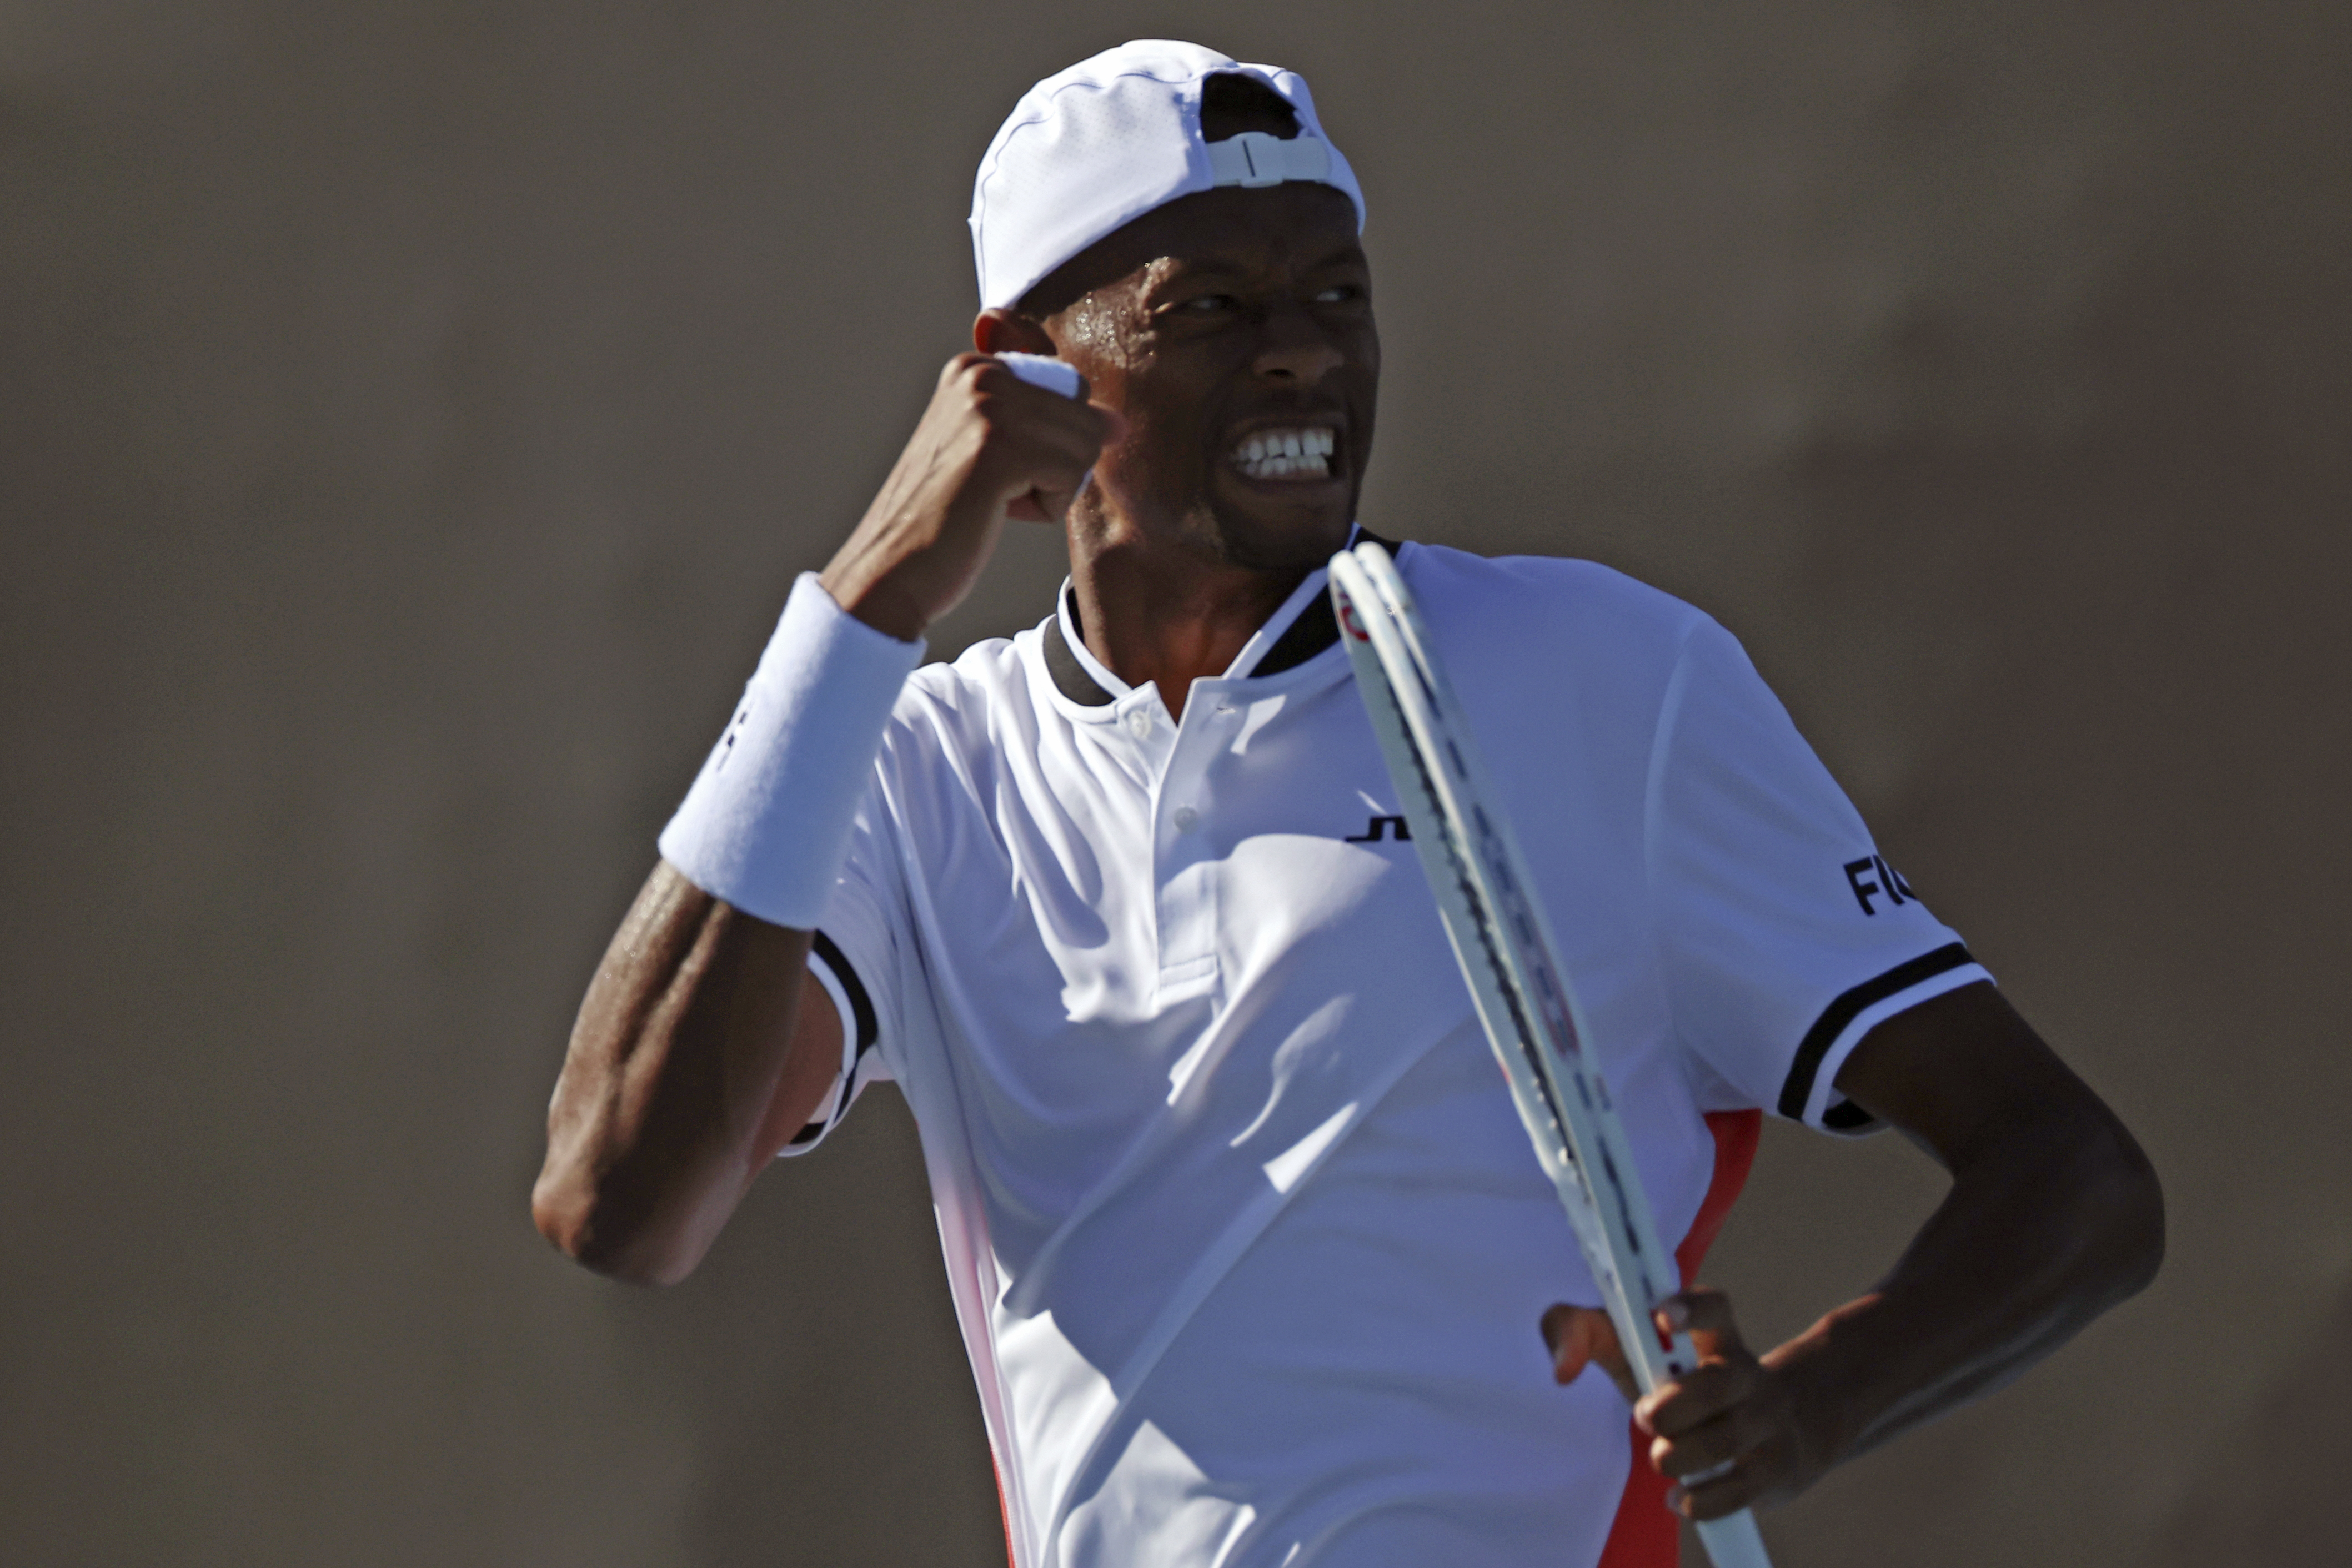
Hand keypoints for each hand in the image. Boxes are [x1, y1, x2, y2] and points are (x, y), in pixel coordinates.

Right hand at [819, 353, 1120, 640]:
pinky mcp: (1000, 447)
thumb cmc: (945, 518)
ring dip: (1051, 489)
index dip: (1051, 446)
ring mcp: (988, 407)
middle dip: (1056, 468)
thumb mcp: (993, 452)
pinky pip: (1070, 475)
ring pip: (1084, 446)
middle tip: (995, 490)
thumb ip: (1049, 425)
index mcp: (975, 367)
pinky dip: (1046, 508)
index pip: (1071, 394)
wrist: (891, 566)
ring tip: (992, 500)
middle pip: (1083, 418)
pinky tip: (995, 512)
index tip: (994, 468)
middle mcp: (981, 375)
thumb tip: (1117, 424)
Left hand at [1540, 1289, 1827, 1520]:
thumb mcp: (1626, 1348)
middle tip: (1645, 1416)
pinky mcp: (1774, 1468)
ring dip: (1684, 1454)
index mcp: (1713, 1334)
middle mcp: (1746, 1372)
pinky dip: (1704, 1499)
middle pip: (1718, 1382)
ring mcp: (1766, 1420)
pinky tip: (1679, 1498)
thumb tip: (1563, 1369)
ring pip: (1729, 1438)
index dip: (1693, 1308)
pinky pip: (1743, 1487)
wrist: (1771, 1428)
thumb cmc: (1676, 1380)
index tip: (1662, 1316)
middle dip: (1676, 1404)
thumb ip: (1577, 1332)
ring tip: (1660, 1458)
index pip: (1715, 1307)